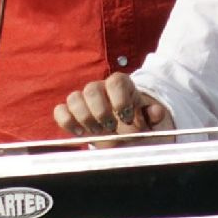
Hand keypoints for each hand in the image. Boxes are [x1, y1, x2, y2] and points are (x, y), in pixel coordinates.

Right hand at [54, 72, 174, 138]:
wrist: (127, 136)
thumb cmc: (139, 126)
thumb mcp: (151, 122)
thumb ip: (154, 116)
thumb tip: (157, 111)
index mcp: (122, 86)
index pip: (115, 81)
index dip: (120, 99)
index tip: (127, 118)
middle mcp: (101, 89)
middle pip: (91, 89)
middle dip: (100, 112)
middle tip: (110, 127)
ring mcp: (84, 100)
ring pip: (74, 98)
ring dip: (84, 117)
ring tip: (97, 131)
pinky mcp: (71, 113)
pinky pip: (60, 110)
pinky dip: (66, 121)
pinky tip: (80, 133)